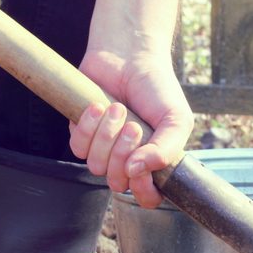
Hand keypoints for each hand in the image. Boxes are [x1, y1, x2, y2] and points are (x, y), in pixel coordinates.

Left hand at [69, 50, 192, 207]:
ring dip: (107, 135)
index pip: (147, 198)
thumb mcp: (175, 119)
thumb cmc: (157, 88)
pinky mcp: (81, 133)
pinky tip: (99, 105)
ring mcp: (104, 148)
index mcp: (153, 163)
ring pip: (96, 166)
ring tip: (118, 109)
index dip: (144, 190)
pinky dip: (88, 125)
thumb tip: (137, 171)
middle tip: (134, 124)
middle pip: (118, 183)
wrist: (129, 55)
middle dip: (124, 153)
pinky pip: (77, 146)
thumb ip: (167, 150)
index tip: (144, 167)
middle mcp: (128, 160)